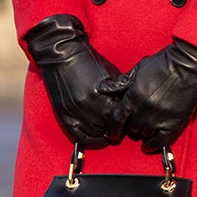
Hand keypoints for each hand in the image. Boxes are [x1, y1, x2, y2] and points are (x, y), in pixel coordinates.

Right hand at [23, 14, 128, 147]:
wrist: (62, 55)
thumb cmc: (90, 62)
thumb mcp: (112, 73)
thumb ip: (122, 91)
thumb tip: (133, 105)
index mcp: (103, 96)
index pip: (121, 118)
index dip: (127, 120)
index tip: (130, 120)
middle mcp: (89, 107)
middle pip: (109, 128)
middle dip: (116, 128)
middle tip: (122, 127)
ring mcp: (75, 113)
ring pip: (95, 134)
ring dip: (103, 134)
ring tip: (110, 131)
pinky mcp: (64, 116)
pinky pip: (78, 137)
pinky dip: (89, 141)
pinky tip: (98, 139)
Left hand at [115, 39, 196, 152]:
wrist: (189, 64)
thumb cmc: (164, 63)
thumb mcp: (138, 69)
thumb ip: (120, 83)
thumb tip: (101, 88)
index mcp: (132, 97)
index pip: (116, 119)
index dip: (113, 128)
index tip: (113, 134)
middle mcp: (143, 110)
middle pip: (131, 128)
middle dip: (131, 125)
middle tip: (135, 122)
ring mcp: (158, 118)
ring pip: (144, 134)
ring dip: (144, 131)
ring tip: (147, 126)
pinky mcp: (173, 123)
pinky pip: (159, 141)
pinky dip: (153, 144)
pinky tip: (151, 143)